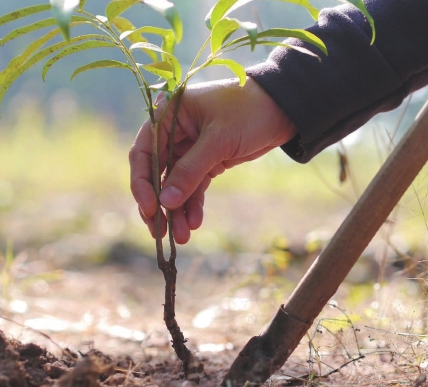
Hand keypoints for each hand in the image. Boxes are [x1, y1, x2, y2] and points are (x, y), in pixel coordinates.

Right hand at [129, 77, 296, 243]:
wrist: (284, 108)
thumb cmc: (248, 111)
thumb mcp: (218, 140)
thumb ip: (190, 171)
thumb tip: (165, 203)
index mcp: (168, 114)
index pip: (143, 152)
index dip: (143, 183)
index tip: (151, 208)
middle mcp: (174, 131)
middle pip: (156, 173)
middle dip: (160, 203)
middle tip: (159, 231)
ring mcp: (190, 148)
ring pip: (176, 184)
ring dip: (177, 210)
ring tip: (182, 236)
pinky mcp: (207, 161)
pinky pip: (194, 186)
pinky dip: (193, 204)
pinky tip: (194, 223)